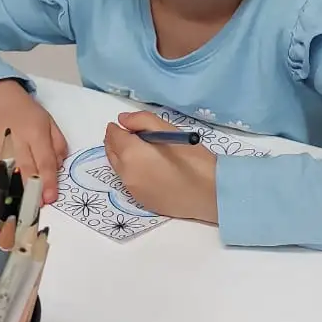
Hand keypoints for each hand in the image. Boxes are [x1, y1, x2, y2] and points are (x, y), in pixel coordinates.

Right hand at [0, 80, 67, 204]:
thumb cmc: (24, 112)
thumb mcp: (48, 121)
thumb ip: (57, 145)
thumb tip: (58, 168)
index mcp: (35, 130)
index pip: (44, 160)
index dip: (48, 181)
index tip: (51, 198)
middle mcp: (14, 137)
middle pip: (24, 169)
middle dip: (32, 190)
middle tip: (37, 207)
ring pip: (4, 173)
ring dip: (13, 192)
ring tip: (21, 206)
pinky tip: (1, 196)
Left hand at [105, 110, 217, 225]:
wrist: (210, 195)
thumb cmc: (193, 159)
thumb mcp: (170, 130)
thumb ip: (142, 120)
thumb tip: (123, 120)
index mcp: (131, 154)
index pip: (113, 136)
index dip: (117, 128)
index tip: (125, 125)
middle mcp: (126, 173)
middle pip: (112, 153)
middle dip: (116, 142)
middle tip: (129, 135)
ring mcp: (132, 190)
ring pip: (119, 169)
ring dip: (123, 157)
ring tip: (141, 151)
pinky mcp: (141, 201)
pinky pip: (129, 182)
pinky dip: (132, 172)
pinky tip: (149, 169)